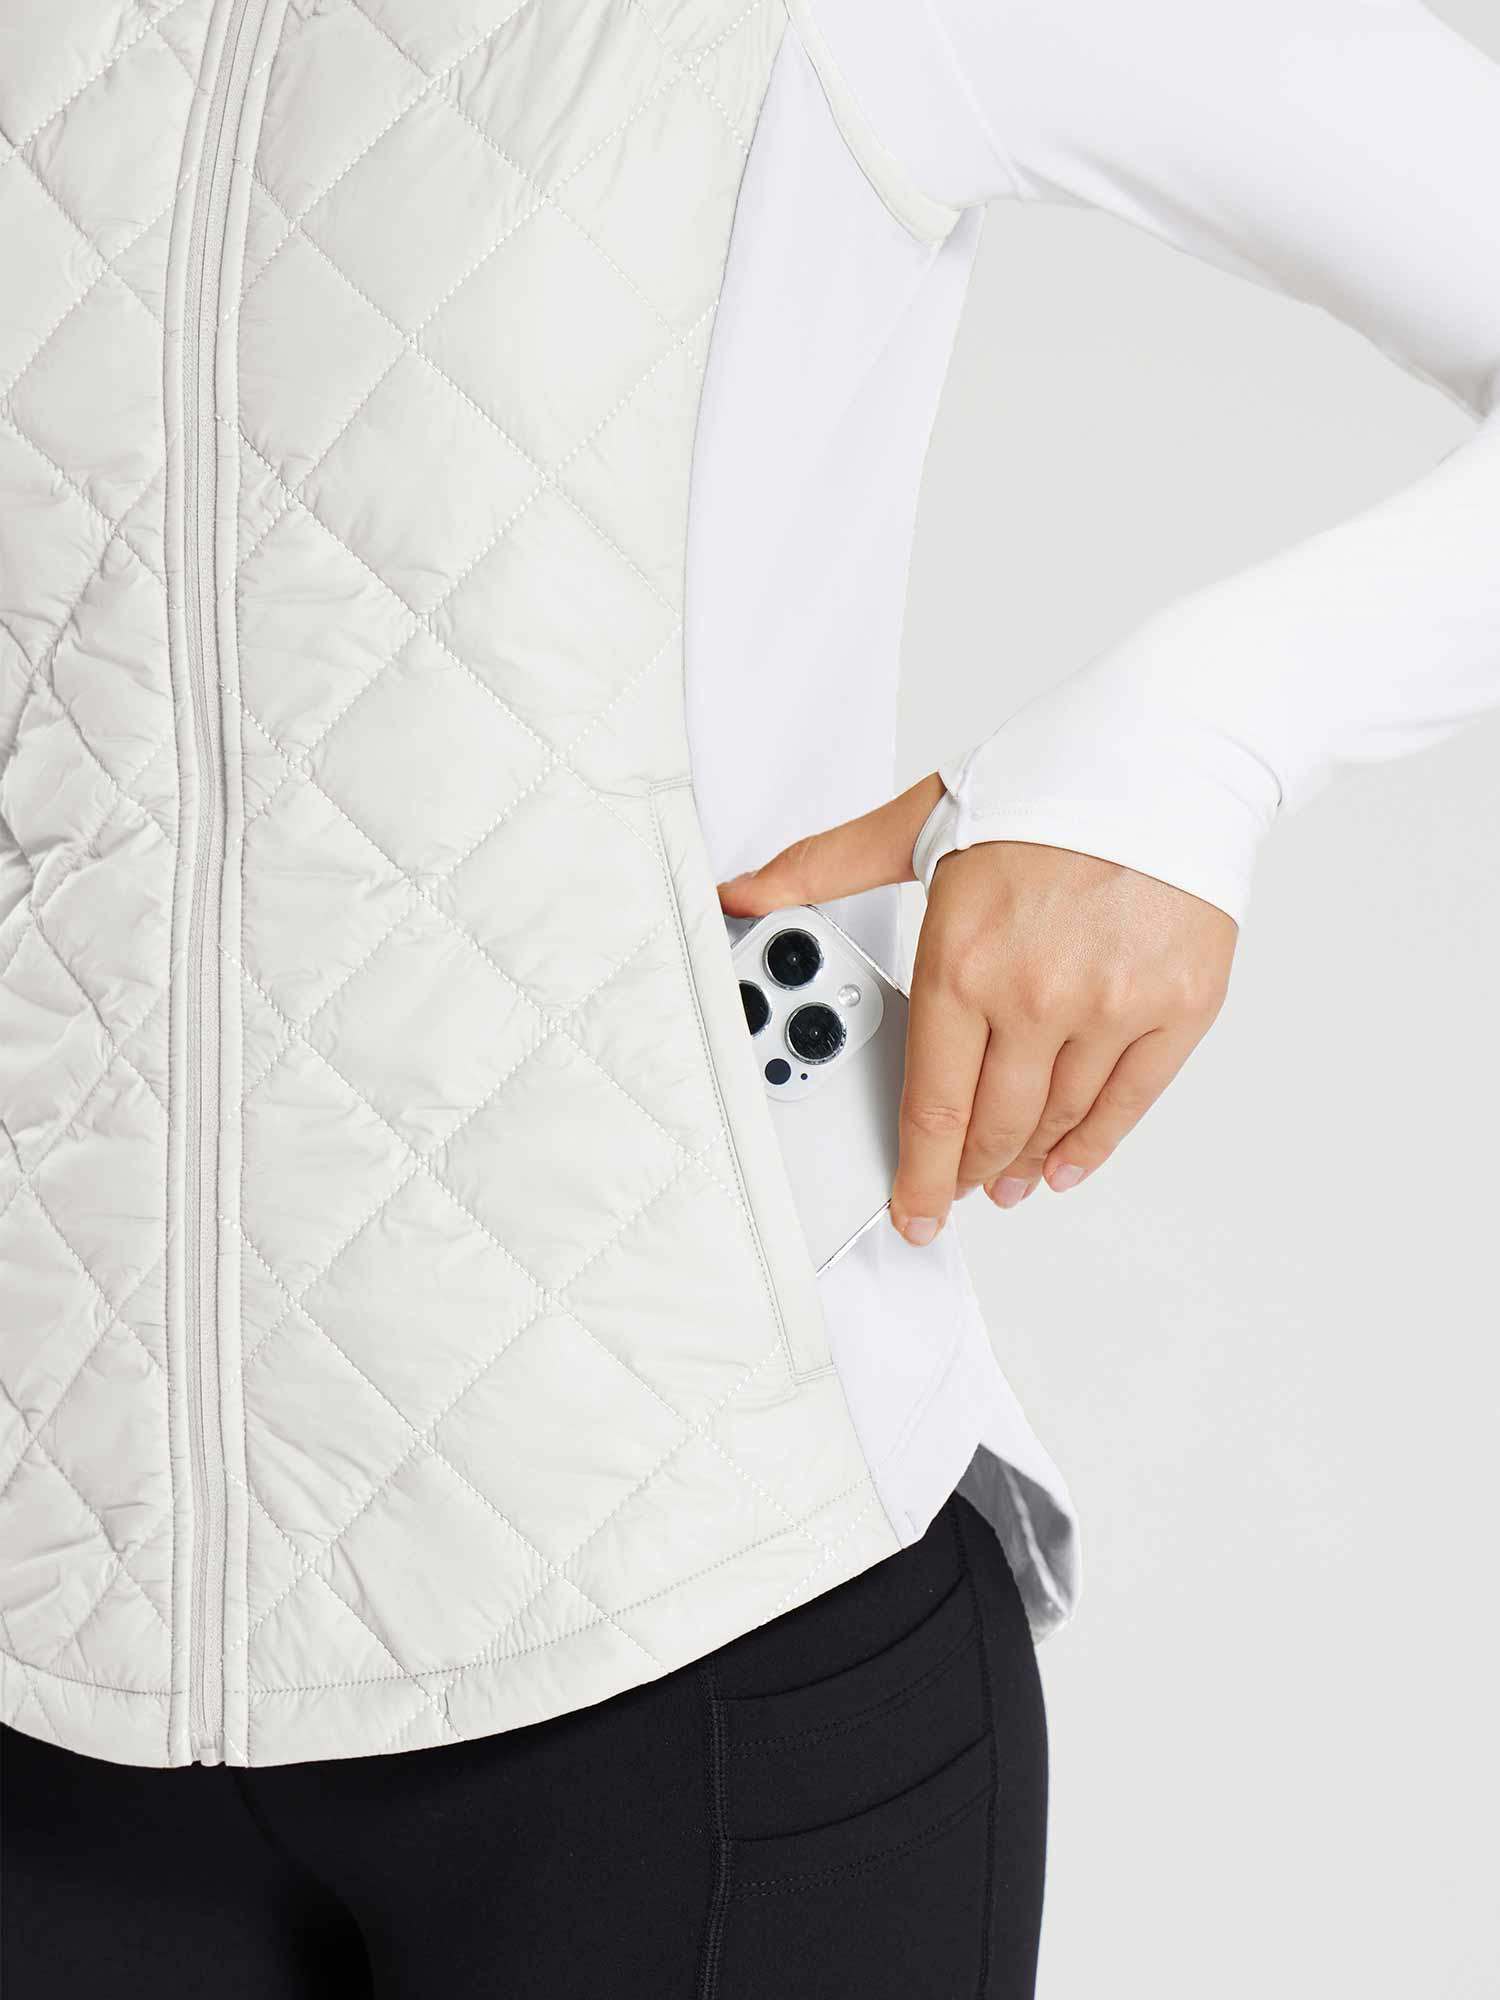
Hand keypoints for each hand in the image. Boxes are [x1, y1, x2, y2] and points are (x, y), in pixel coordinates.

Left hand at [718, 776, 1236, 1246]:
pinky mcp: (1178, 1005)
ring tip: (1008, 1179)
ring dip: (1026, 1163)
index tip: (914, 1209)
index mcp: (963, 961)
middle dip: (968, 1170)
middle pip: (993, 1125)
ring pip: (1059, 1120)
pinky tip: (1068, 1164)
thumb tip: (739, 893)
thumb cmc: (1052, 780)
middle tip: (957, 1188)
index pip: (929, 1105)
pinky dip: (1095, 1144)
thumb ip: (823, 867)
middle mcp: (1036, 996)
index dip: (920, 1174)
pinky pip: (1130, 1102)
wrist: (1170, 749)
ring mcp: (1111, 1006)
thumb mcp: (919, 822)